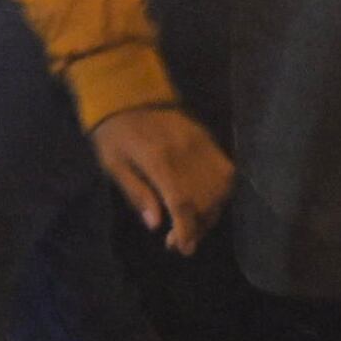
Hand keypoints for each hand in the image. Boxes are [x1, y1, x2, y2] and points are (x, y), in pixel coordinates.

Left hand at [90, 103, 234, 254]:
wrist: (128, 92)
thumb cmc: (114, 132)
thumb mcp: (113, 164)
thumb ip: (136, 193)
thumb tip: (156, 225)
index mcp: (158, 159)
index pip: (182, 202)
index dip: (187, 229)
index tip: (185, 248)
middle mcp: (186, 152)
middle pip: (205, 200)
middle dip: (197, 226)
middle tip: (179, 240)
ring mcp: (201, 143)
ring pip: (222, 188)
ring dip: (212, 211)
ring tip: (193, 223)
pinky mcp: (209, 138)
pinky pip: (227, 171)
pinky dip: (222, 192)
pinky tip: (206, 202)